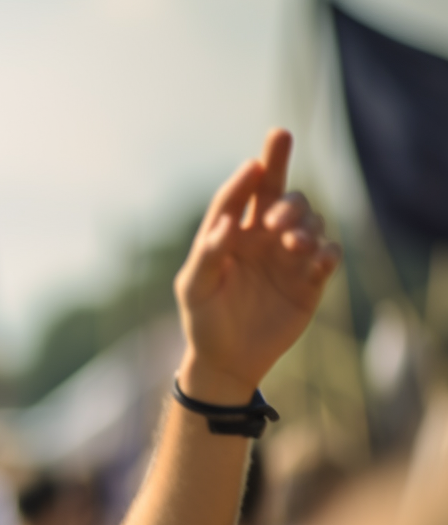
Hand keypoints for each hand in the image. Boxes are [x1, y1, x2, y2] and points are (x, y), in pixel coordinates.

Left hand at [173, 129, 340, 403]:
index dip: (246, 178)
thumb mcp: (195, 288)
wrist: (228, 360)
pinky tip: (320, 257)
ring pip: (308, 219)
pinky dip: (328, 251)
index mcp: (229, 233)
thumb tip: (226, 224)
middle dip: (282, 170)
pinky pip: (328, 255)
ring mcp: (288, 255)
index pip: (237, 195)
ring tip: (293, 243)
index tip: (254, 165)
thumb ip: (208, 254)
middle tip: (275, 214)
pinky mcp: (310, 279)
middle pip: (278, 191)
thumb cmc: (204, 319)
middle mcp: (261, 236)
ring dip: (305, 224)